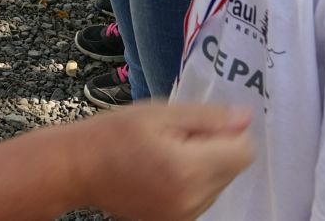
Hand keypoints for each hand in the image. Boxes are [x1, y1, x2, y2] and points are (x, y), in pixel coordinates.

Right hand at [83, 103, 253, 220]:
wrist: (78, 169)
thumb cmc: (114, 134)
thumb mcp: (160, 114)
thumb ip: (208, 117)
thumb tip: (246, 117)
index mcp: (189, 169)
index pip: (243, 151)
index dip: (227, 132)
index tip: (197, 126)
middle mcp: (192, 200)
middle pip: (232, 168)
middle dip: (213, 149)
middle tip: (174, 138)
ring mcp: (184, 216)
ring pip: (219, 184)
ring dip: (203, 166)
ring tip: (165, 155)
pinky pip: (202, 198)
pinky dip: (191, 182)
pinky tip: (162, 172)